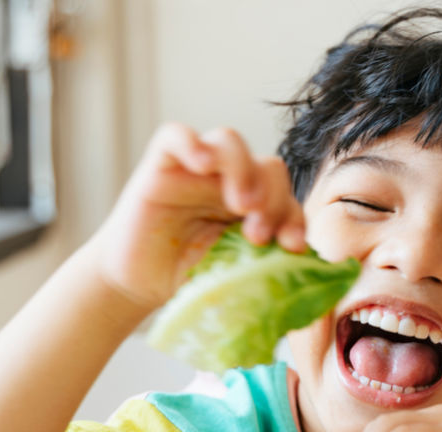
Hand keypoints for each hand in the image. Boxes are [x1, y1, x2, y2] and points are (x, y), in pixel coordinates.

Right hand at [89, 123, 306, 310]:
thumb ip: (265, 269)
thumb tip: (307, 273)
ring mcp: (195, 170)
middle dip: (273, 198)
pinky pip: (175, 136)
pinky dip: (191, 143)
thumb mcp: (232, 277)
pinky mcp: (160, 166)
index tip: (291, 246)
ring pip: (230, 142)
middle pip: (268, 167)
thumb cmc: (185, 280)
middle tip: (258, 234)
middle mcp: (228, 182)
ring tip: (240, 204)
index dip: (295, 217)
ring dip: (243, 169)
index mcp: (254, 207)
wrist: (135, 285)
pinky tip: (201, 164)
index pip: (286, 197)